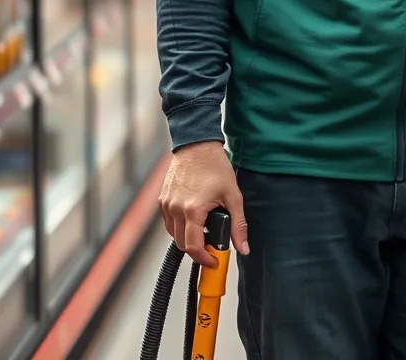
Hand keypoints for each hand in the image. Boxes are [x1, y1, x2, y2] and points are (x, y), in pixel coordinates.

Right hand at [159, 141, 249, 267]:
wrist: (197, 144)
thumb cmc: (215, 166)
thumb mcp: (233, 195)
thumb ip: (238, 224)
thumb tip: (243, 247)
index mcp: (192, 210)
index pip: (194, 247)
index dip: (205, 259)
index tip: (214, 261)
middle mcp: (175, 209)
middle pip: (182, 245)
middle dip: (197, 250)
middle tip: (212, 246)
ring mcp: (166, 205)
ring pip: (174, 235)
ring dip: (187, 239)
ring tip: (204, 231)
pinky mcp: (163, 200)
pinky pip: (168, 223)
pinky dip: (179, 227)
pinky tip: (193, 220)